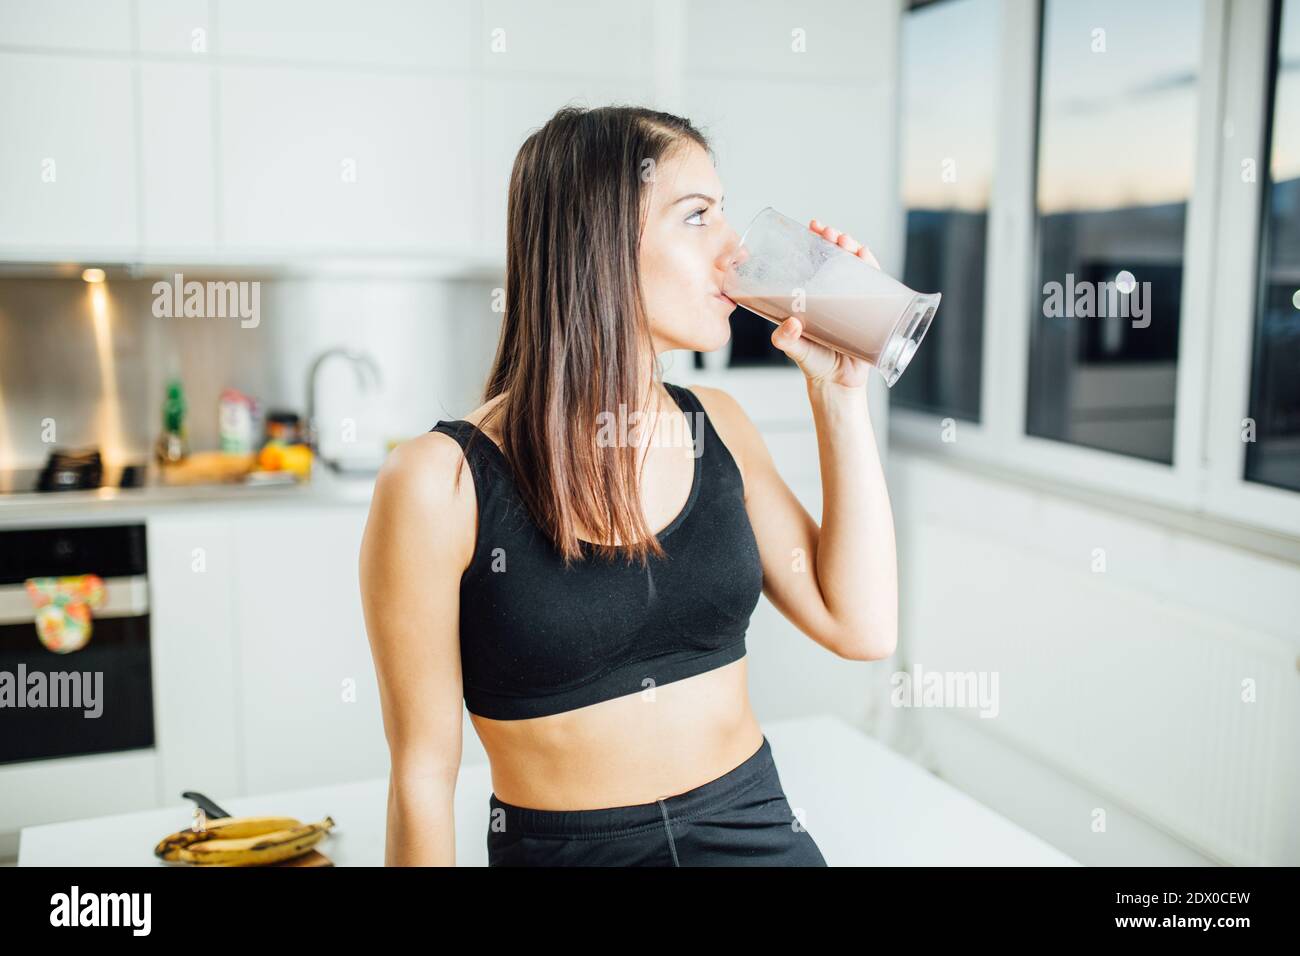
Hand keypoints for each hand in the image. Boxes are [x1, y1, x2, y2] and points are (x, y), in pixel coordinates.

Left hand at [769, 218, 879, 389]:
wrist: (838, 384)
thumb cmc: (813, 364)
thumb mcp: (795, 349)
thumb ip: (786, 339)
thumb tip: (792, 324)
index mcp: (813, 296)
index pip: (814, 260)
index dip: (815, 241)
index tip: (812, 227)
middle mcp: (833, 293)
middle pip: (836, 257)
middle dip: (834, 240)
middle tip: (829, 232)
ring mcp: (853, 300)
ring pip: (855, 266)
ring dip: (852, 248)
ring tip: (846, 241)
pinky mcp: (871, 310)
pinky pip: (874, 283)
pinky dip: (871, 266)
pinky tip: (865, 255)